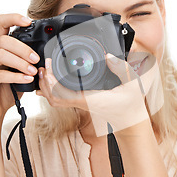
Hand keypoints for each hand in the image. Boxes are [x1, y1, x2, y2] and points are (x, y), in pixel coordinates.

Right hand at [0, 14, 39, 128]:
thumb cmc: (5, 90)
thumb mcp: (20, 71)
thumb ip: (27, 60)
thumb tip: (46, 54)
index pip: (0, 22)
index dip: (14, 18)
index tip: (29, 21)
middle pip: (3, 40)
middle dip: (23, 48)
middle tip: (37, 59)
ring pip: (0, 54)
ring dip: (20, 62)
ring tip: (33, 70)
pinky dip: (15, 76)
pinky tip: (27, 79)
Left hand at [36, 53, 163, 135]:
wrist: (131, 120)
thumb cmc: (132, 104)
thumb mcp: (132, 83)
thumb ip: (121, 69)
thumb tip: (108, 56)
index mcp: (91, 99)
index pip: (63, 94)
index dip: (51, 82)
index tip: (49, 66)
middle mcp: (82, 103)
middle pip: (54, 98)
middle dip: (44, 82)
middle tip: (44, 65)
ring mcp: (80, 104)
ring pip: (55, 100)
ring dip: (46, 86)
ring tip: (45, 70)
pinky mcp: (81, 103)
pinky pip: (61, 99)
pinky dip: (52, 90)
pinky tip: (49, 81)